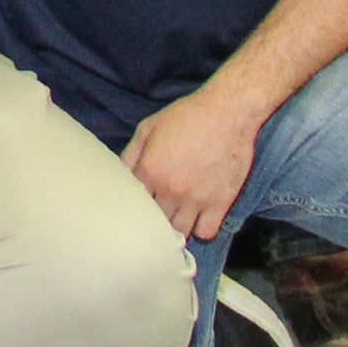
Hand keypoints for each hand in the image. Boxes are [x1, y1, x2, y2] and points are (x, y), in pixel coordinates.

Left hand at [121, 92, 259, 239]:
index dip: (133, 206)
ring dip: (176, 228)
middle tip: (155, 214)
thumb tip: (121, 177)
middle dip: (153, 219)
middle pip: (154, 222)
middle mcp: (171, 190)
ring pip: (180, 232)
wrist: (226, 114)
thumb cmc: (185, 118)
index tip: (135, 207)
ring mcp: (197, 199)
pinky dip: (201, 229)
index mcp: (150, 171)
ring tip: (175, 217)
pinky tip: (198, 219)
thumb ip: (130, 155)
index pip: (132, 204)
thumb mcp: (147, 128)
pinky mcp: (221, 203)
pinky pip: (206, 232)